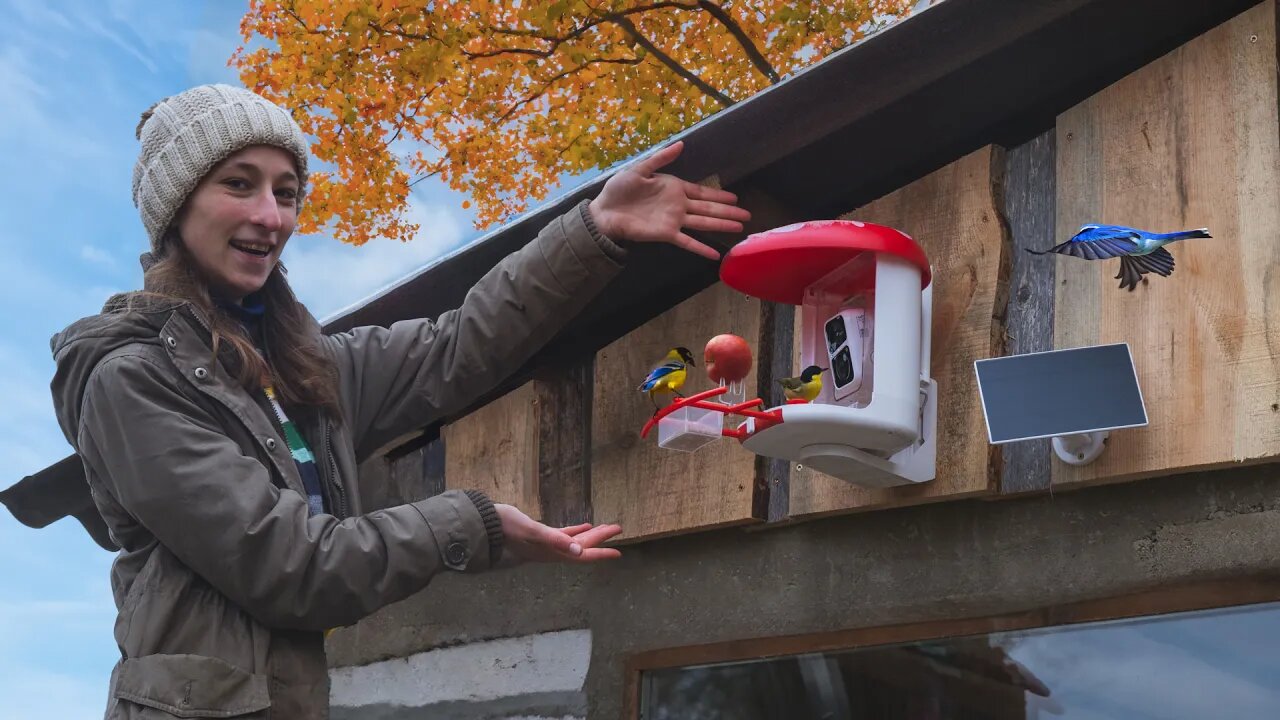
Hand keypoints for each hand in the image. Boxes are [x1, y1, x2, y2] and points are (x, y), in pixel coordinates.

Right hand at [494, 503, 622, 564]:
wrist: (485, 527)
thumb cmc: (508, 528)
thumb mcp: (533, 531)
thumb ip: (556, 540)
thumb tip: (579, 550)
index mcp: (553, 552)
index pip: (582, 555)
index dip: (601, 554)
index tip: (618, 552)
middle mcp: (552, 551)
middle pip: (582, 547)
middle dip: (600, 540)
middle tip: (618, 528)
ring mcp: (545, 545)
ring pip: (574, 541)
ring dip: (589, 535)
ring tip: (605, 527)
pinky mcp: (538, 535)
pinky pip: (562, 535)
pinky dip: (573, 531)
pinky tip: (582, 525)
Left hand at [588, 140, 750, 260]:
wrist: (605, 212)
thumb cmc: (620, 189)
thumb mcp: (640, 169)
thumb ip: (661, 158)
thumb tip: (681, 144)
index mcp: (674, 188)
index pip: (702, 192)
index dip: (719, 195)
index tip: (735, 198)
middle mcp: (678, 205)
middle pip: (708, 208)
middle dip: (728, 211)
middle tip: (747, 215)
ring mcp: (674, 221)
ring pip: (703, 223)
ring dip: (721, 226)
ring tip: (739, 229)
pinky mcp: (666, 234)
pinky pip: (687, 242)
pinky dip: (701, 248)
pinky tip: (715, 255)